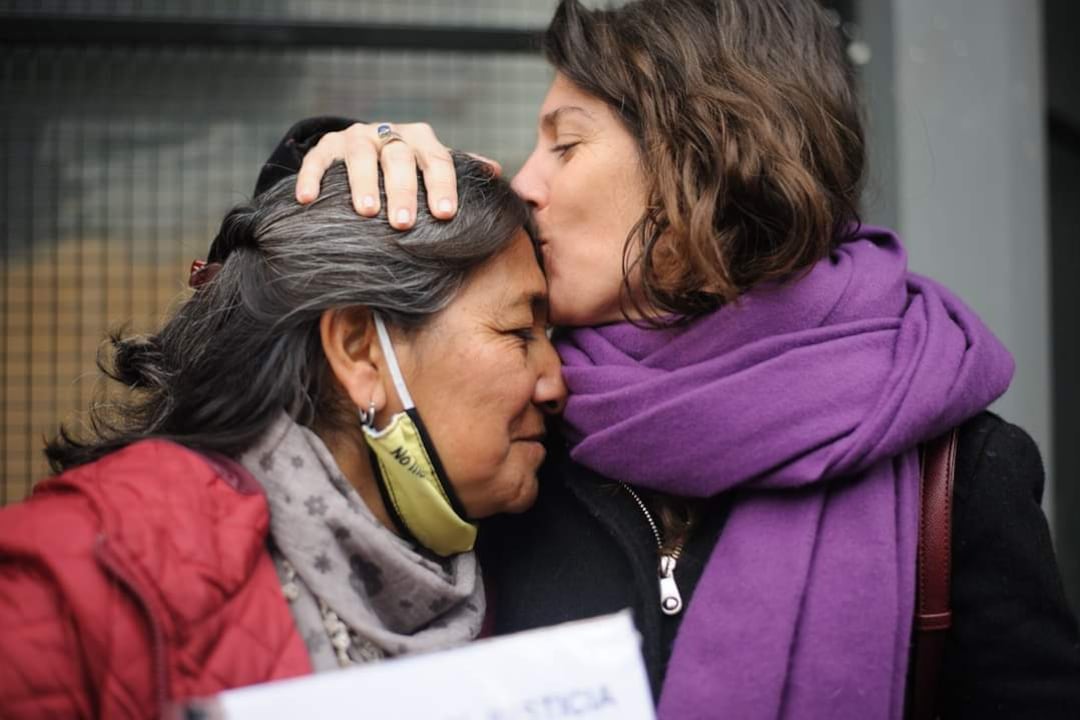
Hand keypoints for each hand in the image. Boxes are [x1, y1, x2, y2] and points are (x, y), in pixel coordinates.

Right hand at [295, 122, 501, 229]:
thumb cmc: (410, 168)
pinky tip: (308, 200)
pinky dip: (312, 178)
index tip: (444, 215)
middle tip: (403, 223)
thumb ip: (462, 170)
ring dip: (362, 182)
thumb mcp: (434, 166)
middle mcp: (390, 133)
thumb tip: (494, 172)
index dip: (442, 186)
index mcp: (422, 139)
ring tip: (365, 212)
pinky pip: (317, 159)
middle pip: (399, 158)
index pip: (437, 160)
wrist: (366, 150)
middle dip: (402, 190)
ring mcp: (357, 137)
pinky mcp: (327, 146)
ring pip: (361, 155)